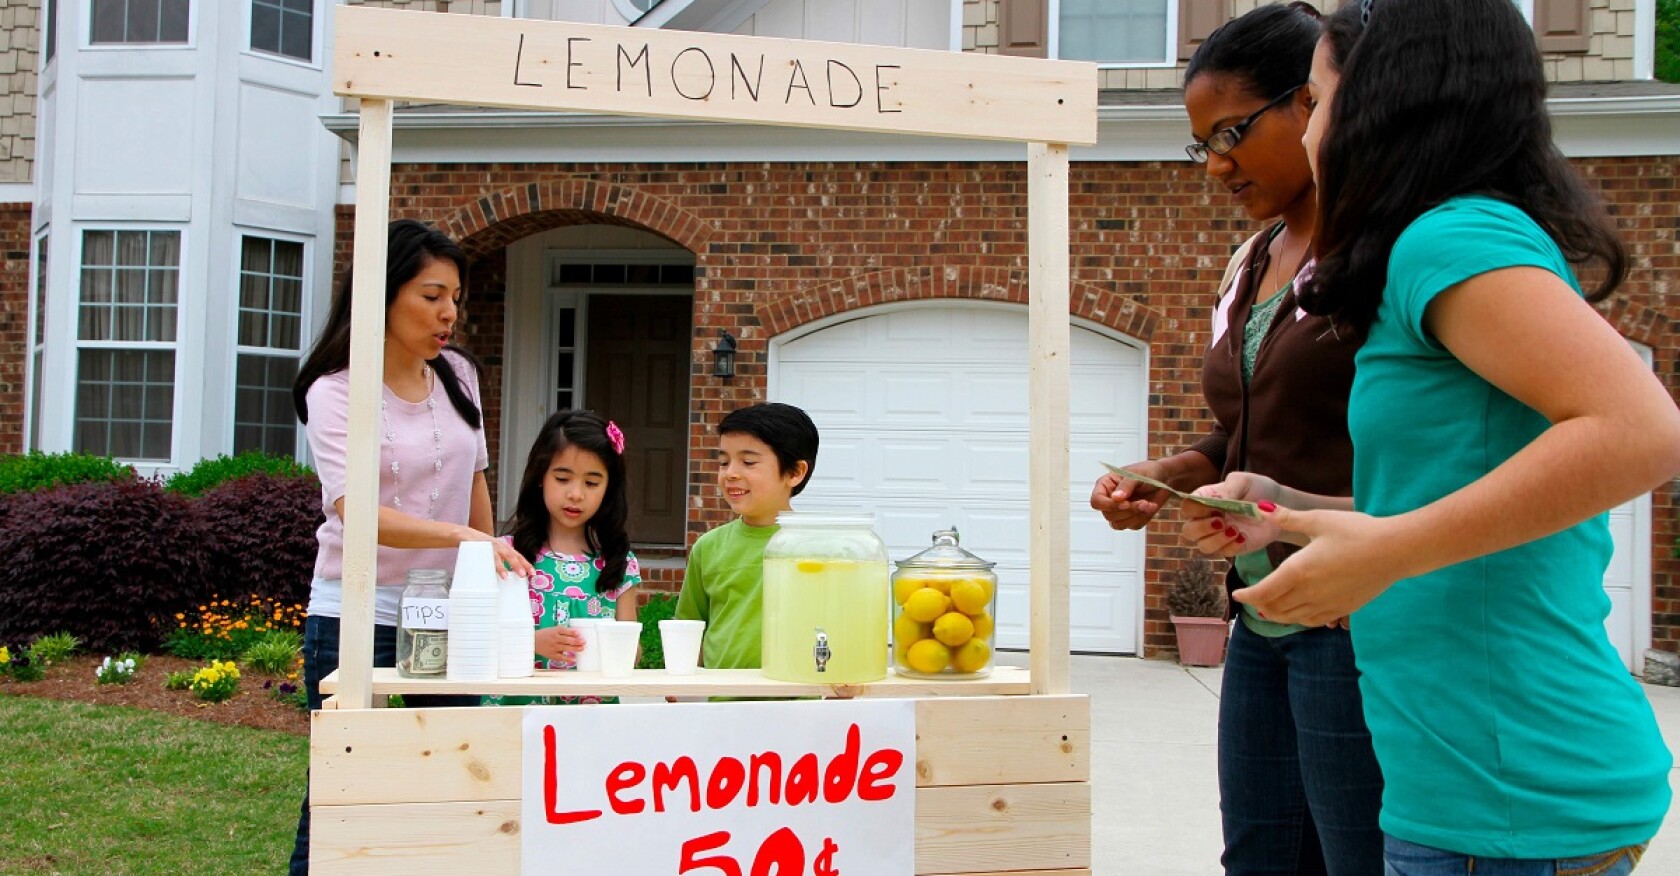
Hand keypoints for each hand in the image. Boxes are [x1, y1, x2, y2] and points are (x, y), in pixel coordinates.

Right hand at [482, 534, 534, 578]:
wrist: (464, 533)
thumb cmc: (481, 544)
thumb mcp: (494, 552)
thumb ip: (501, 561)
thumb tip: (507, 577)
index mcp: (504, 548)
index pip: (518, 556)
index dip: (526, 564)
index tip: (533, 573)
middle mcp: (498, 546)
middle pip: (510, 555)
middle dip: (518, 565)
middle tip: (523, 575)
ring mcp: (488, 546)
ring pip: (496, 557)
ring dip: (501, 567)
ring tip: (505, 576)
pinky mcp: (477, 546)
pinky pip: (483, 556)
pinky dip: (486, 562)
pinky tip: (487, 569)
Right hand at [534, 625, 584, 662]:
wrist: (532, 642)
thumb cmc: (545, 634)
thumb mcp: (553, 629)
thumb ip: (563, 631)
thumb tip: (575, 632)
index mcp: (555, 631)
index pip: (565, 631)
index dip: (572, 632)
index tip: (579, 633)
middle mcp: (554, 639)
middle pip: (567, 640)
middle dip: (576, 641)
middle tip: (584, 641)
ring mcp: (553, 647)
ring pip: (565, 648)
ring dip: (575, 648)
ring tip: (582, 648)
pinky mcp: (552, 654)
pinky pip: (561, 657)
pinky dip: (567, 659)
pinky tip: (573, 659)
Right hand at [1090, 460, 1173, 529]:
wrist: (1164, 479)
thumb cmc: (1147, 472)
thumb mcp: (1136, 475)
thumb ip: (1125, 486)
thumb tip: (1115, 498)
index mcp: (1105, 486)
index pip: (1096, 501)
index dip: (1109, 505)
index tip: (1126, 503)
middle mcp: (1109, 499)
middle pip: (1108, 515)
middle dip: (1128, 511)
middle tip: (1143, 502)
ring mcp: (1119, 511)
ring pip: (1118, 524)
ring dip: (1136, 516)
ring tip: (1148, 504)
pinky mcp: (1130, 519)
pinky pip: (1133, 526)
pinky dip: (1143, 518)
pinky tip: (1150, 507)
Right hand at [1181, 473, 1284, 556]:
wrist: (1278, 504)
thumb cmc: (1256, 489)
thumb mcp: (1243, 482)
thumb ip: (1228, 488)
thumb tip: (1213, 500)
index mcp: (1204, 500)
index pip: (1187, 507)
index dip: (1195, 509)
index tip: (1215, 506)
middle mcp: (1206, 519)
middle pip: (1188, 531)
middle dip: (1202, 528)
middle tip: (1222, 521)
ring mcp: (1218, 536)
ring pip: (1203, 546)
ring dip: (1216, 539)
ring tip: (1235, 529)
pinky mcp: (1232, 547)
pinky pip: (1224, 553)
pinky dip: (1233, 546)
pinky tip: (1244, 536)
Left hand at [1229, 505, 1403, 626]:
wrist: (1395, 550)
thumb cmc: (1357, 531)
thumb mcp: (1319, 520)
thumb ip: (1288, 518)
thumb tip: (1261, 508)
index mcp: (1299, 571)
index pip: (1263, 592)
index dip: (1247, 596)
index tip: (1238, 595)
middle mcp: (1309, 592)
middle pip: (1274, 608)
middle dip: (1258, 606)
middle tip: (1251, 600)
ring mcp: (1327, 604)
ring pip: (1292, 618)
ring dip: (1276, 615)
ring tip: (1267, 609)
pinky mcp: (1343, 609)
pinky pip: (1312, 621)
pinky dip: (1298, 620)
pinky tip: (1297, 613)